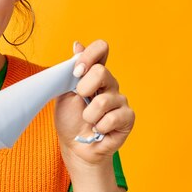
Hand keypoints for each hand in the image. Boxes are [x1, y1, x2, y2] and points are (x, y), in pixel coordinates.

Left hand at [55, 40, 134, 165]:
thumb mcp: (63, 93)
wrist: (75, 146)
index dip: (89, 56)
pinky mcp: (128, 117)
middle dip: (84, 89)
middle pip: (101, 72)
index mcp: (93, 73)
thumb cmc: (69, 119)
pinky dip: (99, 127)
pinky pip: (112, 118)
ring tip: (88, 121)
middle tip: (80, 100)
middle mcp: (109, 83)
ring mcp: (120, 100)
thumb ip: (71, 71)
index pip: (100, 49)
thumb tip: (77, 44)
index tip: (76, 71)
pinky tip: (99, 130)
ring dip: (88, 115)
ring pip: (104, 100)